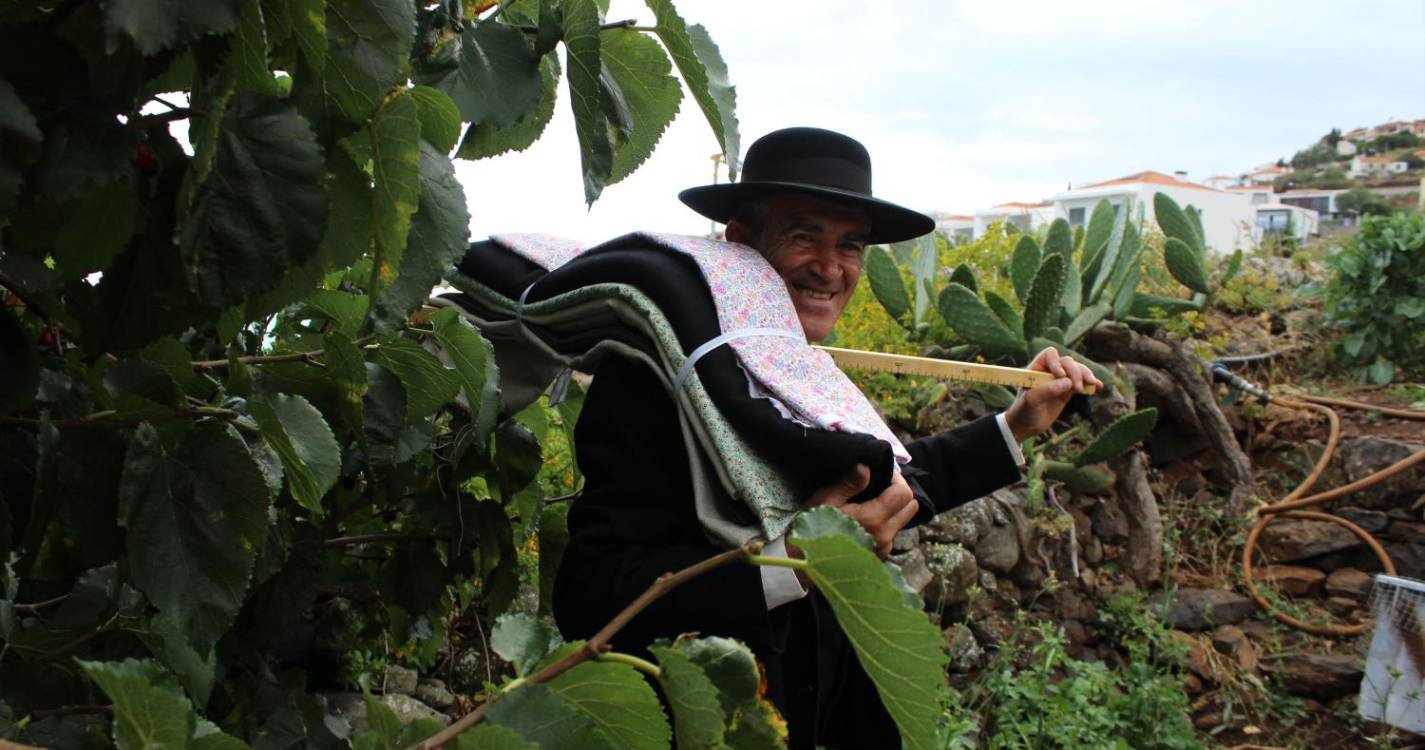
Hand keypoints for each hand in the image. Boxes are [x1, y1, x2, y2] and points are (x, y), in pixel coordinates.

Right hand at [800, 465, 918, 558]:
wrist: (804, 561)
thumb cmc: (812, 528)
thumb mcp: (825, 500)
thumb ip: (849, 483)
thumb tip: (867, 466)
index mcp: (873, 520)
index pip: (903, 493)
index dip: (896, 478)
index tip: (882, 472)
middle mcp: (885, 536)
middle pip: (910, 506)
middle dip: (899, 491)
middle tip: (881, 484)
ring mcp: (884, 548)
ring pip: (903, 519)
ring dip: (894, 506)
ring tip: (873, 499)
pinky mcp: (881, 555)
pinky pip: (893, 531)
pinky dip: (888, 520)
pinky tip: (869, 516)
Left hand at [1004, 347, 1102, 442]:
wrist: (1026, 425)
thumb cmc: (1023, 411)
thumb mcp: (1031, 401)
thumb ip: (1047, 390)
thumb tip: (1068, 382)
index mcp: (1036, 368)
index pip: (1050, 355)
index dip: (1057, 362)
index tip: (1060, 375)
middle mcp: (1049, 371)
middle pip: (1067, 362)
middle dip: (1075, 372)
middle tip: (1077, 388)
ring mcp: (1059, 380)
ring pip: (1077, 370)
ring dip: (1085, 375)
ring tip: (1092, 384)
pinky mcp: (1068, 390)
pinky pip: (1081, 382)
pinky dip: (1090, 383)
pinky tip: (1098, 386)